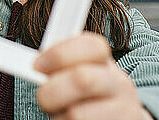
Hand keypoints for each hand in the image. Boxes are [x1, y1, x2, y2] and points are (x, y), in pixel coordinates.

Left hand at [34, 32, 153, 119]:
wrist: (115, 119)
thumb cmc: (84, 93)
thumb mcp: (75, 71)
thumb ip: (58, 65)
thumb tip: (34, 66)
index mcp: (103, 60)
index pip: (89, 45)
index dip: (59, 54)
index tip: (38, 66)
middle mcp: (118, 83)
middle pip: (82, 79)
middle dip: (52, 90)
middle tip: (43, 97)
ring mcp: (123, 110)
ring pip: (76, 114)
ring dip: (58, 116)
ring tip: (60, 114)